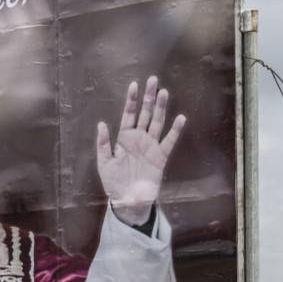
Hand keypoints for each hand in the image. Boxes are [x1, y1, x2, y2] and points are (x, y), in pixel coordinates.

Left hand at [96, 75, 183, 225]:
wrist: (128, 201)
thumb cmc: (114, 182)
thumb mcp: (104, 163)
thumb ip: (103, 144)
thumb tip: (101, 123)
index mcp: (124, 139)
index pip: (129, 115)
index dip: (132, 101)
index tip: (134, 85)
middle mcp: (139, 139)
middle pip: (145, 114)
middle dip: (148, 98)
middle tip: (153, 80)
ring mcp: (151, 146)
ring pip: (157, 123)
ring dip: (160, 108)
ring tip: (164, 92)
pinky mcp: (161, 157)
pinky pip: (169, 141)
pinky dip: (175, 130)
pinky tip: (181, 118)